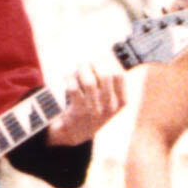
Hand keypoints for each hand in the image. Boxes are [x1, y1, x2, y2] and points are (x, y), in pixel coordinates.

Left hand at [40, 23, 128, 145]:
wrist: (74, 133)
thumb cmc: (91, 110)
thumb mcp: (106, 100)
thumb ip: (110, 81)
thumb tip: (112, 54)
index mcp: (120, 103)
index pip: (119, 75)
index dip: (109, 62)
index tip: (100, 59)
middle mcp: (109, 108)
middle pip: (105, 75)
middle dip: (94, 64)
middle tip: (87, 63)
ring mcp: (94, 111)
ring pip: (89, 81)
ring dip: (81, 70)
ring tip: (77, 69)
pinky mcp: (78, 112)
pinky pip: (73, 88)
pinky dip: (69, 78)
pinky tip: (68, 78)